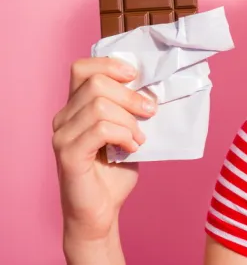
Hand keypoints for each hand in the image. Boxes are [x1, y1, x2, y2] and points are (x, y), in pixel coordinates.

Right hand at [52, 57, 156, 246]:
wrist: (101, 210)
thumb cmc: (115, 170)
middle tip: (150, 112)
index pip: (82, 68)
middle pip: (96, 83)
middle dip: (131, 95)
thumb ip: (131, 108)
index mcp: (75, 106)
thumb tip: (154, 86)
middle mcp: (63, 117)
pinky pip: (100, 129)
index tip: (136, 77)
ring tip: (139, 138)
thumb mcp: (128, 130)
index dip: (110, 65)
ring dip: (129, 120)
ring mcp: (62, 135)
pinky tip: (132, 148)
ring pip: (99, 105)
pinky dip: (123, 134)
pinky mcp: (68, 154)